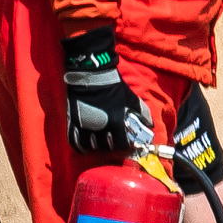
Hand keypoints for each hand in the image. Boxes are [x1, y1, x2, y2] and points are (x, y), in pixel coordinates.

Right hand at [62, 25, 152, 158]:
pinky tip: (83, 147)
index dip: (125, 146)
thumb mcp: (131, 98)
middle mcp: (100, 127)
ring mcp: (84, 125)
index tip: (126, 145)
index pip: (121, 145)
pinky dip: (79, 146)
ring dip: (96, 147)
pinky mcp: (72, 121)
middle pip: (105, 147)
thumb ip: (142, 112)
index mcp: (116, 122)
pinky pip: (73, 141)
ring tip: (99, 144)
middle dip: (110, 147)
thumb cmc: (113, 86)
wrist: (91, 75)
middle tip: (112, 144)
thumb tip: (150, 124)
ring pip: (89, 146)